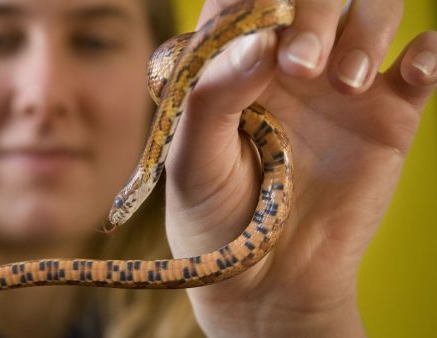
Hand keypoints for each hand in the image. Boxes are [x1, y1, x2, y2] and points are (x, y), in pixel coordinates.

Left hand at [163, 0, 436, 336]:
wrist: (268, 278)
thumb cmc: (216, 219)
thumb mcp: (192, 162)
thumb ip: (211, 99)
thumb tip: (257, 43)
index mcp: (233, 67)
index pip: (244, 0)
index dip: (258, 0)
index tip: (267, 29)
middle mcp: (287, 65)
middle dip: (312, 14)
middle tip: (301, 66)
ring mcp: (338, 86)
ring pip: (371, 14)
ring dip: (366, 29)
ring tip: (345, 84)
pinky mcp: (385, 115)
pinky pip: (420, 64)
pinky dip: (429, 53)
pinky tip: (413, 71)